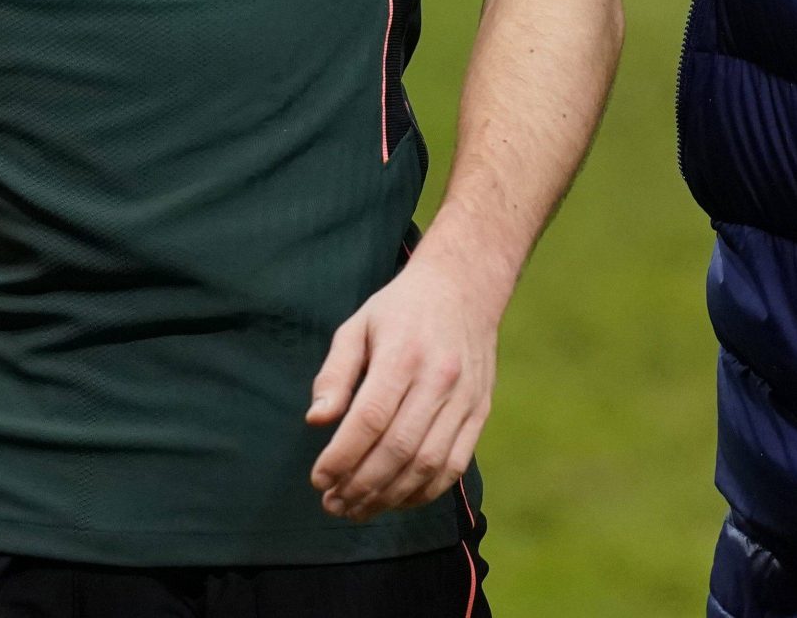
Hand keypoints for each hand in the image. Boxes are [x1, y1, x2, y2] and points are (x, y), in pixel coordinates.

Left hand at [306, 248, 503, 521]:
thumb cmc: (401, 308)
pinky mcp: (479, 411)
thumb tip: (316, 421)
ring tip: (358, 510)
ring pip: (427, 464)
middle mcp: (438, 378)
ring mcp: (464, 398)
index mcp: (403, 354)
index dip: (341, 457)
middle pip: (398, 448)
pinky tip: (396, 500)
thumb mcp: (357, 326)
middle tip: (332, 504)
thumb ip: (334, 374)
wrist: (464, 286)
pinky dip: (425, 492)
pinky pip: (455, 465)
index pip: (369, 419)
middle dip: (360, 486)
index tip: (317, 479)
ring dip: (389, 497)